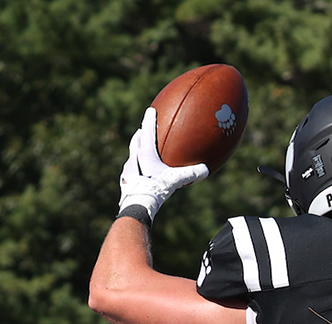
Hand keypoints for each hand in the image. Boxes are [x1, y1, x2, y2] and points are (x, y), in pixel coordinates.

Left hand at [118, 107, 209, 223]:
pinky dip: (136, 170)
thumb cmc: (155, 189)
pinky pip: (131, 172)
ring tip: (141, 155)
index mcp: (144, 154)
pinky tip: (142, 176)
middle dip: (139, 135)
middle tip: (142, 131)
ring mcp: (127, 172)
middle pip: (135, 143)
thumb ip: (190, 174)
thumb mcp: (175, 180)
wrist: (137, 205)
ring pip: (131, 158)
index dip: (149, 120)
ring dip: (136, 154)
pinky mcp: (125, 183)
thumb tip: (206, 170)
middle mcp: (133, 160)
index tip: (150, 110)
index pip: (147, 132)